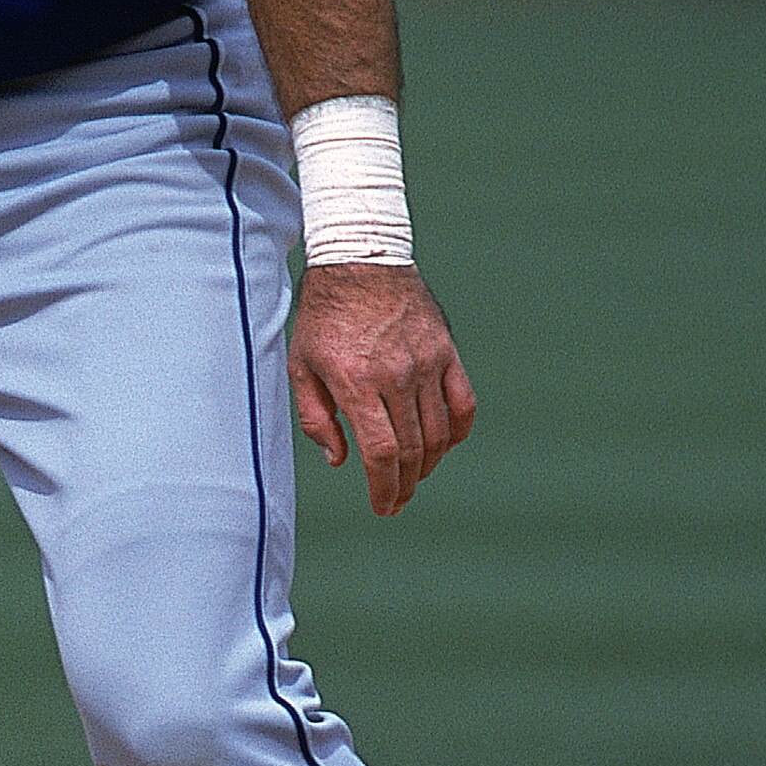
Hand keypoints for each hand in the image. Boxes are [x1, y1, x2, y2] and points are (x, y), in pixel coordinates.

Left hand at [289, 262, 475, 515]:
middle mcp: (396, 375)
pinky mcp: (446, 351)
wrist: (360, 258)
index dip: (383, 487)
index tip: (382, 506)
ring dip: (428, 464)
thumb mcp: (301, 364)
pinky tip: (445, 445)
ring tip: (413, 478)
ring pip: (439, 432)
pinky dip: (458, 431)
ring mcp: (426, 363)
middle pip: (411, 449)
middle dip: (404, 485)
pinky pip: (463, 402)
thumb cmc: (324, 315)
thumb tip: (338, 460)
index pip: (380, 452)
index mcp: (356, 381)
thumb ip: (315, 416)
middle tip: (396, 501)